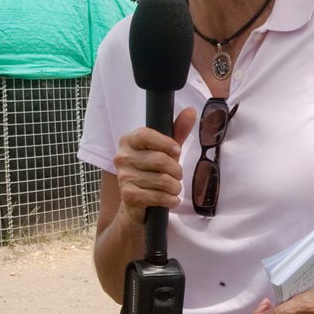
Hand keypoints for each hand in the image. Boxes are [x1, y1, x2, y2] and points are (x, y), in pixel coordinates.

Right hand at [112, 107, 197, 225]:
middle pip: (160, 160)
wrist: (136, 202)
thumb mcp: (165, 150)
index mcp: (129, 141)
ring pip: (162, 180)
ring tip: (173, 188)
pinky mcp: (129, 196)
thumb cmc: (152, 171)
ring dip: (175, 187)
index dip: (166, 143)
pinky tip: (170, 199)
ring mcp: (123, 177)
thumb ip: (177, 131)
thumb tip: (191, 111)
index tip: (177, 151)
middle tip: (177, 175)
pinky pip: (159, 196)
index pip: (146, 135)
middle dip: (177, 170)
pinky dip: (171, 200)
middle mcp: (122, 157)